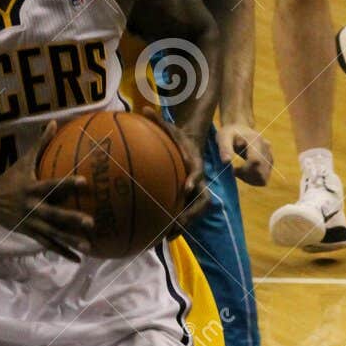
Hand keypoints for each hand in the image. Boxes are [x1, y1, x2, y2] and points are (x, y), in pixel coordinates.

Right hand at [0, 124, 93, 260]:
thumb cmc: (11, 178)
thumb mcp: (23, 161)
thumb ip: (41, 143)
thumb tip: (54, 122)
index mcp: (32, 189)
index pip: (52, 185)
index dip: (67, 183)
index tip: (84, 182)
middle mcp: (32, 208)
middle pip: (54, 215)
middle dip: (71, 219)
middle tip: (90, 222)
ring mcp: (32, 223)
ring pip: (53, 234)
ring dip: (70, 241)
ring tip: (88, 247)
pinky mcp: (31, 234)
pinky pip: (49, 244)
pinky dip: (63, 252)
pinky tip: (78, 259)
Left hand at [141, 109, 208, 237]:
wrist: (191, 146)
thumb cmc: (177, 137)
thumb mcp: (170, 127)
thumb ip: (158, 121)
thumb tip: (143, 108)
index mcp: (195, 162)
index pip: (197, 172)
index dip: (193, 180)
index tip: (186, 188)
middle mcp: (199, 180)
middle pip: (202, 200)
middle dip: (192, 213)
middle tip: (177, 223)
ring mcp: (196, 191)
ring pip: (196, 212)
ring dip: (185, 225)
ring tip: (168, 237)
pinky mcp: (190, 199)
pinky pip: (187, 215)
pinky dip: (177, 226)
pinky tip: (161, 237)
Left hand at [216, 121, 272, 186]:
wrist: (240, 128)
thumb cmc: (230, 133)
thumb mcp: (223, 137)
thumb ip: (224, 148)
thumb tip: (226, 161)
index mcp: (255, 140)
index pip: (256, 161)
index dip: (244, 170)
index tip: (233, 169)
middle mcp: (266, 148)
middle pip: (261, 171)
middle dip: (246, 176)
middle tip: (235, 171)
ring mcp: (269, 155)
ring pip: (264, 177)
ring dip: (250, 179)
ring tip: (239, 171)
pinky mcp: (269, 162)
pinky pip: (264, 177)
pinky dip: (253, 179)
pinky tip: (245, 173)